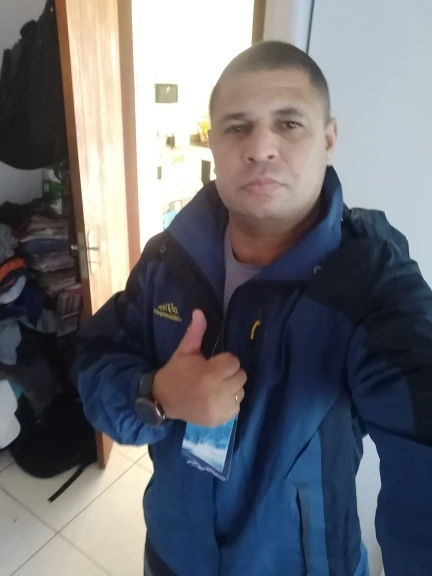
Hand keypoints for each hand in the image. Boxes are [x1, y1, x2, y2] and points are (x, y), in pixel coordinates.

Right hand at [153, 309, 245, 426]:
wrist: (162, 401)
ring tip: (215, 387)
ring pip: (240, 392)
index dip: (223, 361)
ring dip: (231, 388)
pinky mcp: (220, 420)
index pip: (234, 361)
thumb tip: (199, 311)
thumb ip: (196, 332)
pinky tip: (216, 399)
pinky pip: (236, 407)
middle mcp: (218, 392)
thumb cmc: (176, 373)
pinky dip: (229, 403)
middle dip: (229, 373)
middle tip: (214, 375)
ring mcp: (220, 408)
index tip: (211, 364)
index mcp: (210, 374)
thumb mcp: (185, 351)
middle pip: (241, 376)